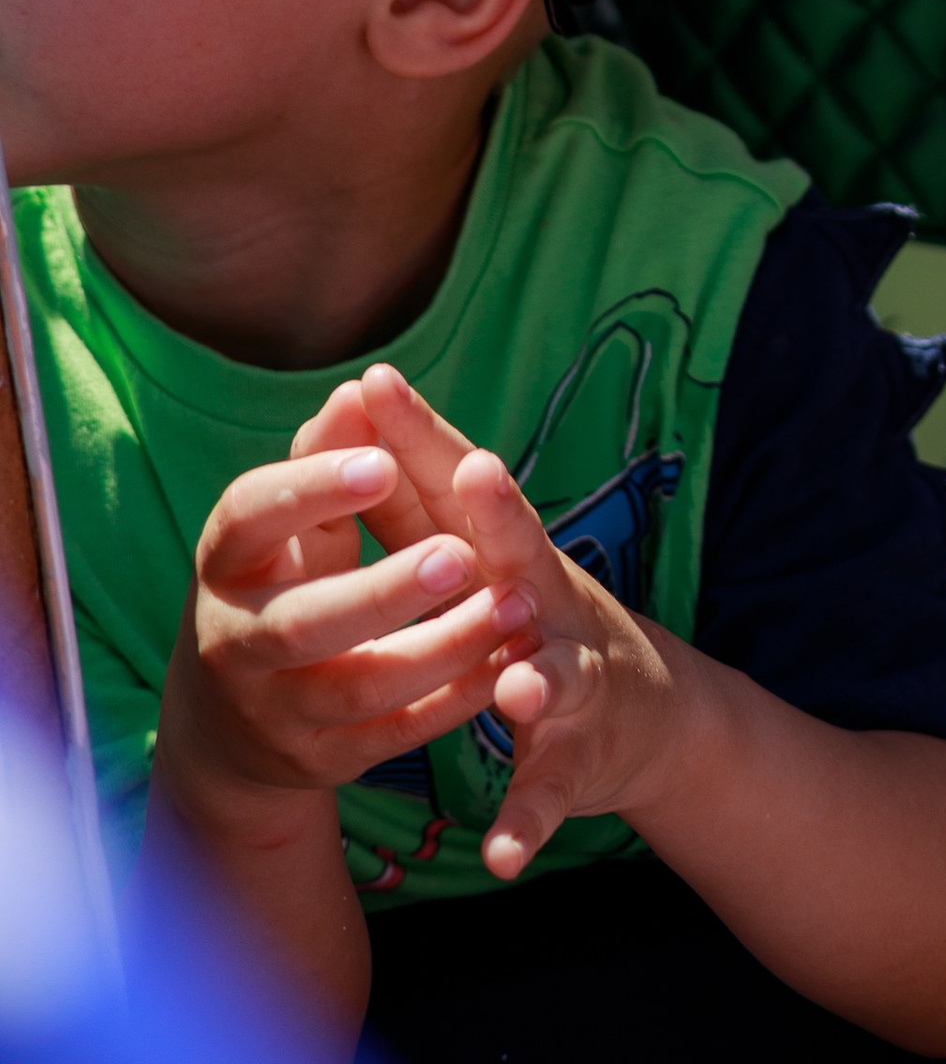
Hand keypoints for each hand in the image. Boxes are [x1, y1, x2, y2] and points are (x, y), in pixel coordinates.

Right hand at [155, 431, 532, 830]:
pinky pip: (393, 733)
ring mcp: (276, 710)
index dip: (311, 489)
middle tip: (460, 555)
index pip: (251, 517)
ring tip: (516, 605)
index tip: (383, 461)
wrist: (231, 719)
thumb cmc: (279, 578)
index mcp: (226, 561)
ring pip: (359, 687)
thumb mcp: (290, 519)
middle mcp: (236, 642)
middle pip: (303, 622)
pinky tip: (509, 664)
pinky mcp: (322, 758)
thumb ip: (329, 453)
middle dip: (385, 591)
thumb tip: (361, 389)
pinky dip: (454, 700)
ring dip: (443, 648)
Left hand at [315, 363, 688, 881]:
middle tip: (477, 474)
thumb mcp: (485, 553)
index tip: (377, 382)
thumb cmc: (536, 618)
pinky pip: (549, 791)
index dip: (421, 434)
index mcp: (507, 556)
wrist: (646, 712)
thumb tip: (356, 405)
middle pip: (524, 553)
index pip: (458, 486)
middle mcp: (547, 604)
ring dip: (535, 675)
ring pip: (555, 673)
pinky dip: (526, 821)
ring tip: (512, 682)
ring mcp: (571, 680)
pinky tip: (500, 852)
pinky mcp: (575, 759)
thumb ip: (419, 493)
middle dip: (501, 517)